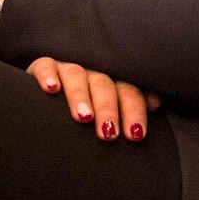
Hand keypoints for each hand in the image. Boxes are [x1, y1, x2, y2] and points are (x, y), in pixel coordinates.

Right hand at [27, 58, 160, 142]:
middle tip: (108, 133)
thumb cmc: (88, 109)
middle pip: (105, 85)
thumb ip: (132, 104)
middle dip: (108, 109)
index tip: (135, 134)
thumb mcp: (111, 108)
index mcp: (115, 81)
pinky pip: (46, 65)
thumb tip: (155, 102)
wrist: (47, 106)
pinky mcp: (43, 66)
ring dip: (81, 95)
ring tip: (83, 116)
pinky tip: (51, 88)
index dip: (134, 110)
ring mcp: (68, 67)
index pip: (129, 91)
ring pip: (77, 75)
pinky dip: (48, 75)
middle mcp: (93, 71)